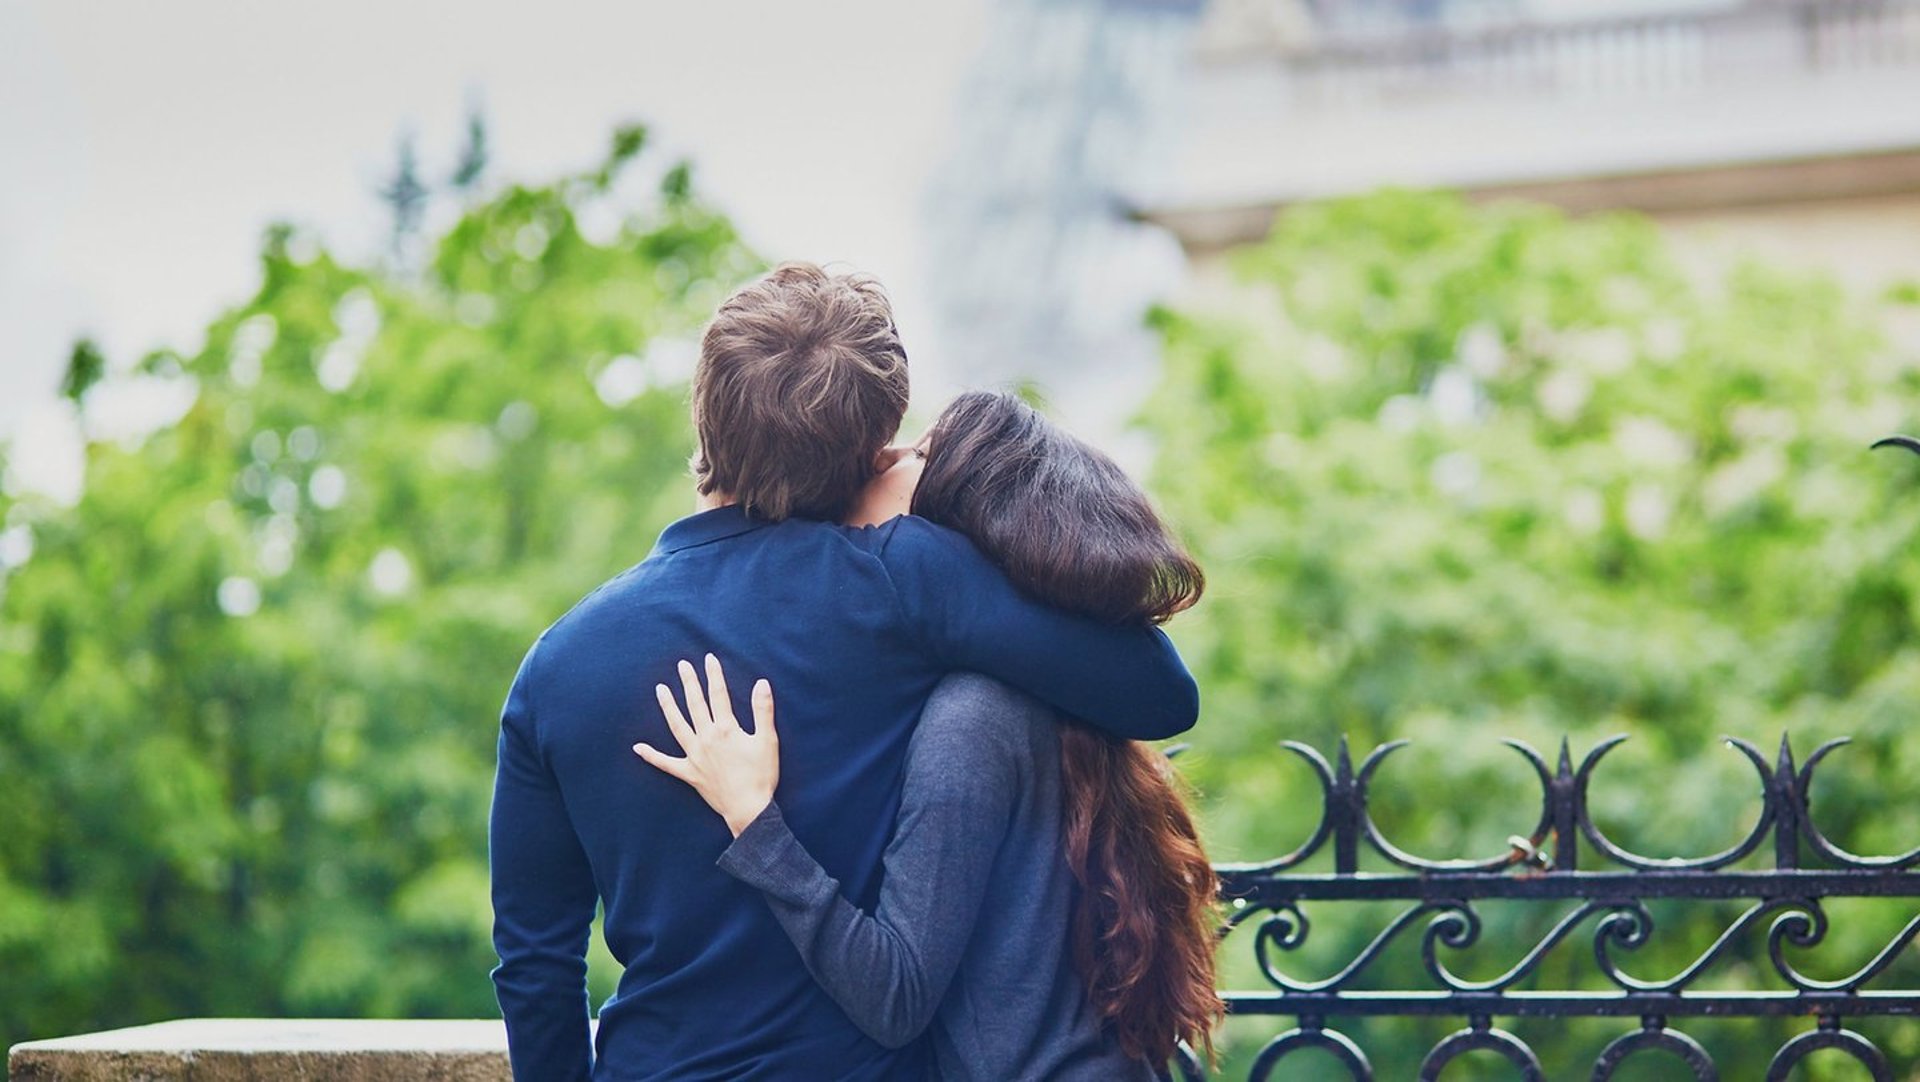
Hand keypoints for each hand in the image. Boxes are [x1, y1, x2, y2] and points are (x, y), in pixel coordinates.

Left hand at [633, 653, 778, 836]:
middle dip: (689, 683)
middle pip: (695, 704)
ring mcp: (694, 756)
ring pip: (677, 726)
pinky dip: (651, 756)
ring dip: (668, 706)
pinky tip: (638, 747)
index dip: (714, 675)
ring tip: (660, 689)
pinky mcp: (688, 774)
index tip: (708, 659)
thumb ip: (763, 710)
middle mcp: (706, 738)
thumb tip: (762, 683)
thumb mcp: (768, 740)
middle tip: (682, 665)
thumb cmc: (761, 775)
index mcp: (726, 729)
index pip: (718, 695)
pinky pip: (666, 764)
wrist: (749, 809)